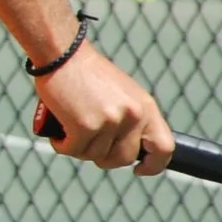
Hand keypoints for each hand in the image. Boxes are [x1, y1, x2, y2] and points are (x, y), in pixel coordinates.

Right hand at [33, 42, 174, 174]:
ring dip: (78, 148)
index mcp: (146, 107)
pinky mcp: (85, 125)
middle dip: (103, 157)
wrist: (62, 52)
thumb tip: (128, 148)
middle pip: (124, 158)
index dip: (154, 165)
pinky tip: (57, 133)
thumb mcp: (121, 94)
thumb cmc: (86, 72)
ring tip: (67, 128)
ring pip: (94, 155)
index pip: (164, 148)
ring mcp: (110, 122)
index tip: (138, 169)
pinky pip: (72, 150)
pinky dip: (61, 145)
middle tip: (87, 144)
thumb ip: (129, 118)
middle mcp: (133, 116)